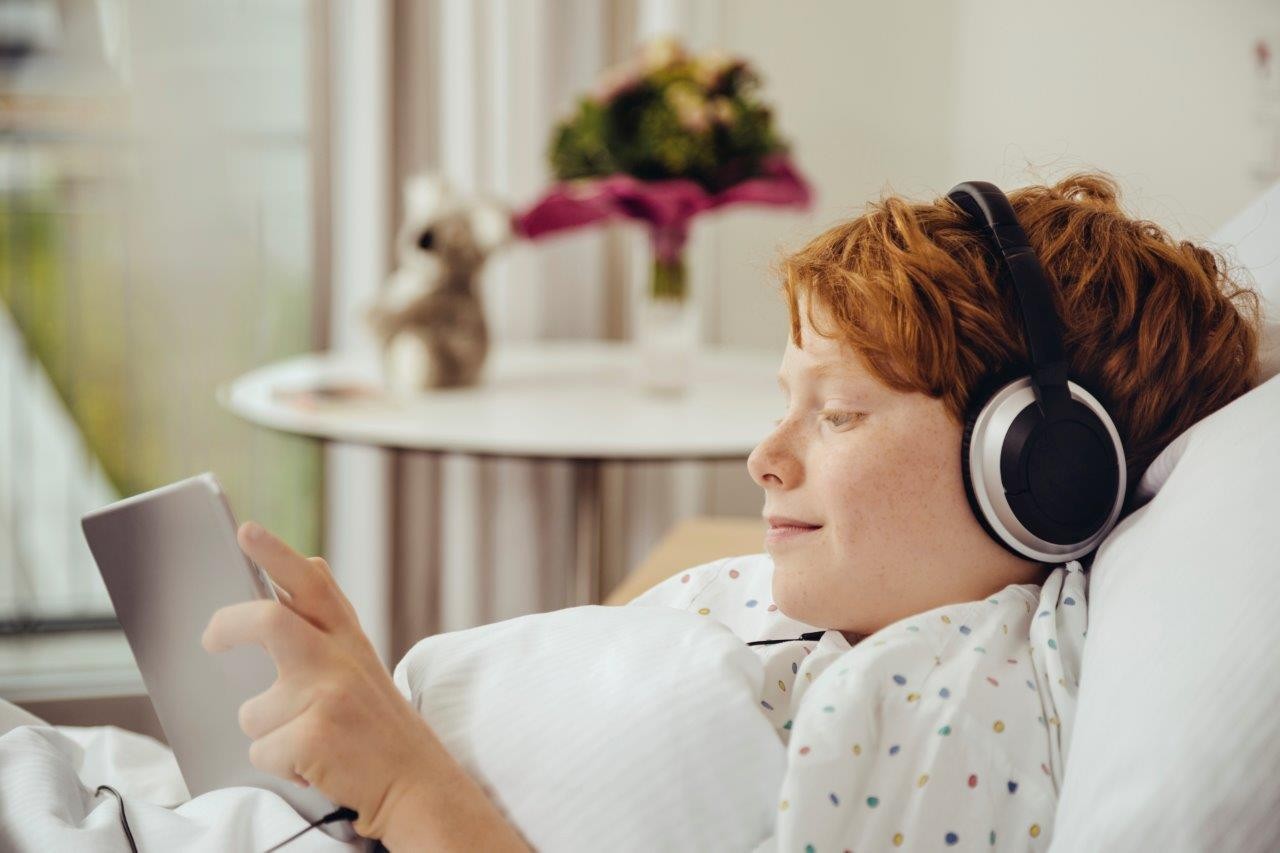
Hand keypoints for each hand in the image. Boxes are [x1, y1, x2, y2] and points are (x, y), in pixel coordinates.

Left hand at [201, 521, 440, 840]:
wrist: (417, 785)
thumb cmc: (376, 728)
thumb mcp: (361, 667)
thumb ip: (326, 630)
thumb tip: (286, 585)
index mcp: (349, 638)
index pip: (311, 583)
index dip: (276, 555)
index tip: (246, 531)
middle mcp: (340, 658)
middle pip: (269, 621)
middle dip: (228, 625)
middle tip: (209, 639)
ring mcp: (329, 695)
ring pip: (252, 711)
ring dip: (269, 735)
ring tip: (308, 742)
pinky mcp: (315, 736)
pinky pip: (261, 751)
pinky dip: (279, 766)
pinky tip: (314, 765)